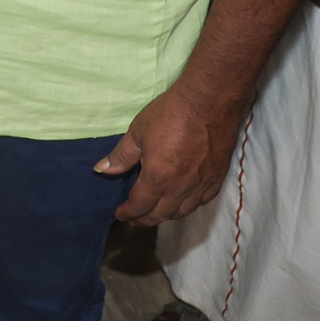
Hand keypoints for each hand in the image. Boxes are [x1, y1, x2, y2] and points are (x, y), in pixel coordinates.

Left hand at [96, 79, 248, 224]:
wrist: (209, 101)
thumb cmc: (170, 113)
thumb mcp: (138, 132)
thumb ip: (121, 156)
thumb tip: (101, 170)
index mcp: (159, 177)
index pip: (141, 205)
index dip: (128, 212)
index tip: (120, 214)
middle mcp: (182, 187)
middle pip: (162, 214)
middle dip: (145, 219)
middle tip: (134, 219)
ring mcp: (202, 184)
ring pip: (182, 211)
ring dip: (166, 215)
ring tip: (154, 213)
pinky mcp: (218, 177)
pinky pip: (201, 201)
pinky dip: (188, 206)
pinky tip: (182, 202)